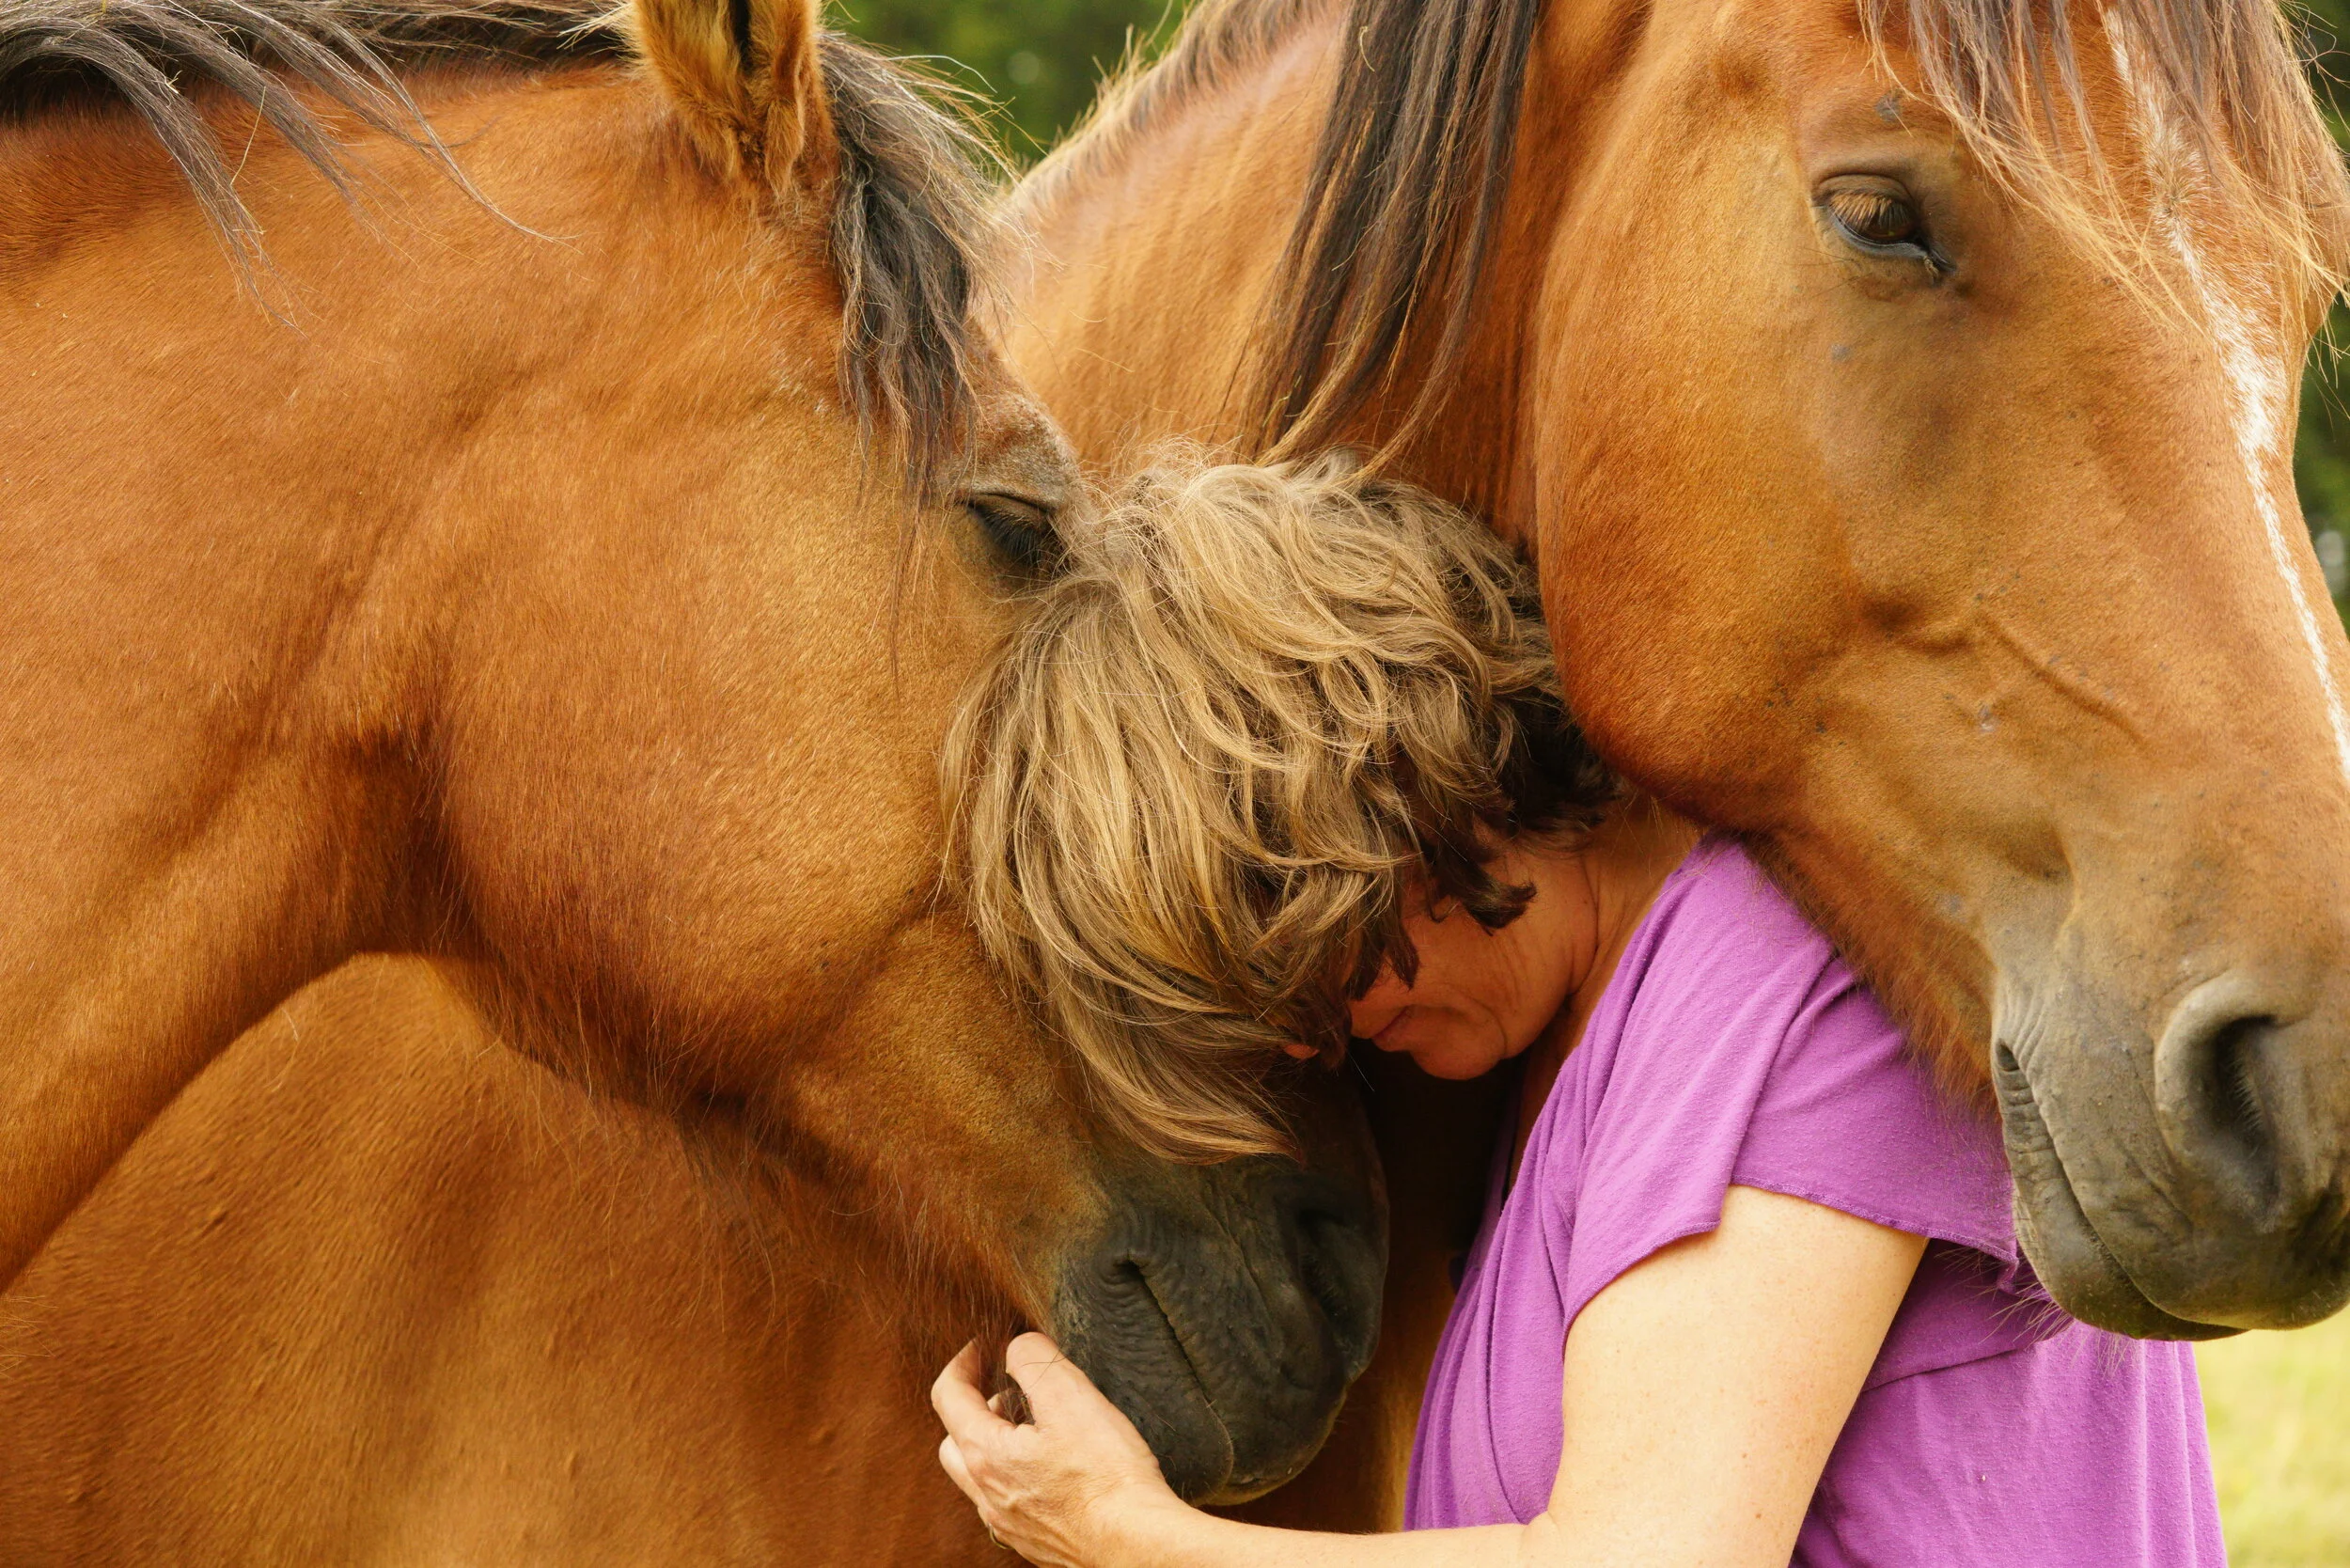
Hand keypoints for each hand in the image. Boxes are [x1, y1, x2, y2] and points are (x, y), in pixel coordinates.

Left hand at [932, 1332, 1189, 1565]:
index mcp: (985, 1454)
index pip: (948, 1396)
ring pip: (980, 1476)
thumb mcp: (1069, 1395)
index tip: (983, 1346)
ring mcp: (1008, 1523)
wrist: (1134, 1544)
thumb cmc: (1104, 1475)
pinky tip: (1053, 1468)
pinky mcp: (1035, 1541)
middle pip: (954, 1440)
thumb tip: (1017, 1348)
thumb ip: (1033, 1360)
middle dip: (974, 1406)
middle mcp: (987, 1494)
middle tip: (1009, 1388)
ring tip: (1036, 1425)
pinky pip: (1009, 1501)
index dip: (962, 1361)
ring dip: (995, 1443)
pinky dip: (1017, 1475)